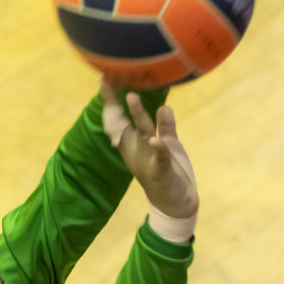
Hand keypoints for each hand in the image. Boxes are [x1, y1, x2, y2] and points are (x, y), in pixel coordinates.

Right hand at [100, 79, 197, 219]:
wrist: (177, 204)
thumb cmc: (170, 174)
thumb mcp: (169, 146)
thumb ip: (166, 127)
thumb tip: (164, 106)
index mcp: (135, 143)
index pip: (121, 119)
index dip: (112, 100)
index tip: (106, 79)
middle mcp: (136, 150)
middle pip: (124, 123)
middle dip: (116, 104)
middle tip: (109, 82)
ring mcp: (147, 161)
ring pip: (142, 134)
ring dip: (137, 116)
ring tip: (132, 98)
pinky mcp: (161, 172)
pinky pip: (159, 158)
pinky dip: (158, 149)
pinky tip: (156, 140)